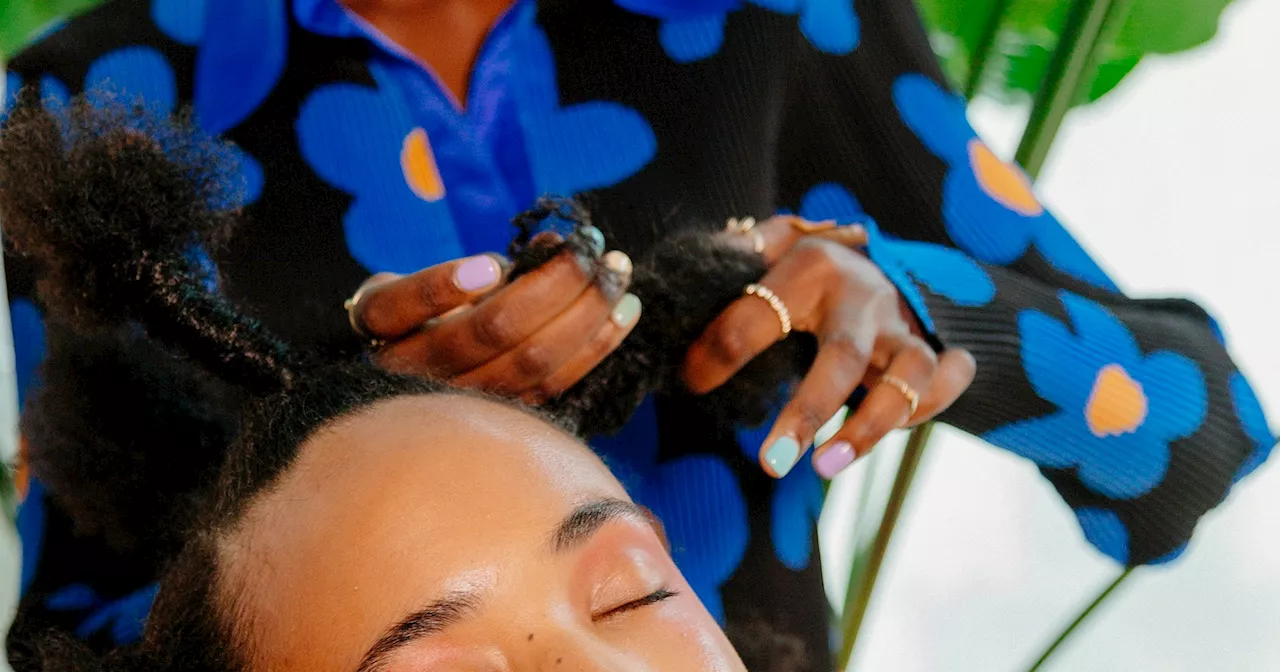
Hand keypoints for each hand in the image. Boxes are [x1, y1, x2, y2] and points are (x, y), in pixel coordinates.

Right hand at [349, 233, 640, 403]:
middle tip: (594, 244)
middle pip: (489, 329)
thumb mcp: (426, 281)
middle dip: (555, 281)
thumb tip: (553, 245)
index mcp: (383, 324)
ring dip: (587, 311)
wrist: (413, 385)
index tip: (492, 265)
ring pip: (530, 360)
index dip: (443, 286)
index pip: (400, 304)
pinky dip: (596, 345)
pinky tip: (625, 311)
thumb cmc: (424, 314)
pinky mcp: (502, 417)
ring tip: (619, 270)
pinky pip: (555, 383)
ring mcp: (461, 399)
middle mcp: (413, 368)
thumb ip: (482, 265)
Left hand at [682, 217, 975, 478]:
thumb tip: (681, 314)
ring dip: (873, 426)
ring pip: (909, 375)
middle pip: (844, 357)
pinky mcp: (931, 350)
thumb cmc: (803, 268)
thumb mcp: (767, 251)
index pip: (760, 313)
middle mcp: (863, 296)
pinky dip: (926, 410)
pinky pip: (945, 383)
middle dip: (808, 411)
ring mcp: (902, 326)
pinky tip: (881, 437)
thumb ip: (732, 265)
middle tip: (772, 464)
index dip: (721, 352)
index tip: (693, 383)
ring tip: (827, 467)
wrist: (879, 255)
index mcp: (812, 266)